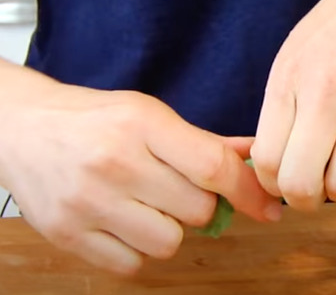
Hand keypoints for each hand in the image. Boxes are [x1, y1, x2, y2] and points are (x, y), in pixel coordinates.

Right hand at [0, 75, 280, 274]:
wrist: (22, 128)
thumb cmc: (96, 119)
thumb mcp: (151, 115)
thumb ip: (205, 141)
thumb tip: (257, 156)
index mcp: (142, 125)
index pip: (214, 167)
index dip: (249, 192)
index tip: (268, 207)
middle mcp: (115, 163)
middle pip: (199, 210)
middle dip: (201, 204)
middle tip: (178, 189)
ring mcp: (87, 202)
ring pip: (168, 242)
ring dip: (169, 229)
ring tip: (147, 205)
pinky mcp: (66, 234)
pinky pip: (132, 264)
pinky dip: (137, 249)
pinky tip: (124, 222)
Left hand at [251, 0, 335, 210]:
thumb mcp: (306, 44)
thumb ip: (289, 97)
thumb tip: (282, 156)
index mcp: (290, 75)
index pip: (265, 160)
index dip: (278, 185)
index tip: (298, 180)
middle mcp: (325, 91)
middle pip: (299, 185)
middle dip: (311, 200)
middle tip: (328, 185)